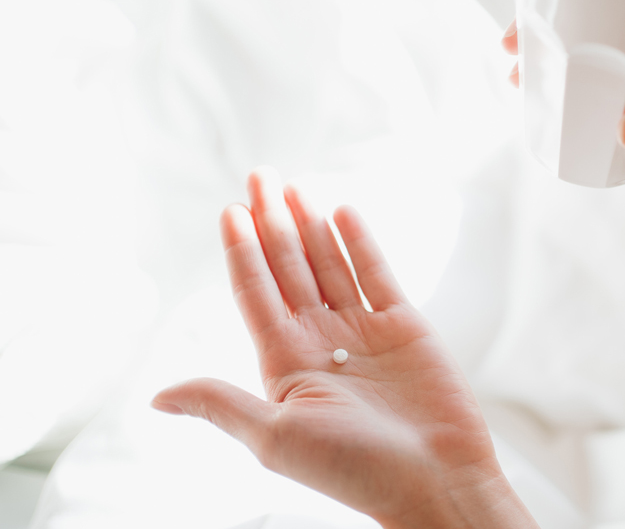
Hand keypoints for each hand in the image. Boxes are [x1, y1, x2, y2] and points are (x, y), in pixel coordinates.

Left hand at [152, 168, 535, 528]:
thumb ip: (221, 404)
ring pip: (329, 265)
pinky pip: (376, 275)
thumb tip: (157, 396)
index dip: (242, 252)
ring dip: (310, 225)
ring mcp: (363, 332)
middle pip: (289, 270)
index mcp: (286, 367)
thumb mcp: (277, 437)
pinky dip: (360, 244)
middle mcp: (321, 343)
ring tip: (293, 185)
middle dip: (272, 222)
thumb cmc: (356, 470)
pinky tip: (342, 212)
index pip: (256, 295)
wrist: (435, 480)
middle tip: (259, 175)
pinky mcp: (404, 328)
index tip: (230, 210)